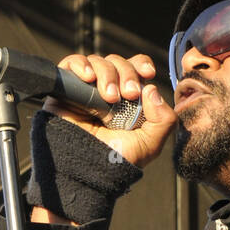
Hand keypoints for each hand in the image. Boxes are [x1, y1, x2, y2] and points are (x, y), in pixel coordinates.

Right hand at [43, 52, 177, 169]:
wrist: (86, 168)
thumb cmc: (115, 160)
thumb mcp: (149, 144)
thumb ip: (164, 120)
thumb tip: (152, 88)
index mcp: (128, 100)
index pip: (136, 68)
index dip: (141, 65)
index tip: (148, 73)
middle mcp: (108, 91)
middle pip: (119, 62)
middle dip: (127, 74)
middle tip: (128, 94)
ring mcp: (86, 89)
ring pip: (98, 61)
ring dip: (107, 74)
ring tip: (109, 98)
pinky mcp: (66, 88)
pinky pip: (71, 63)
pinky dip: (81, 65)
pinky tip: (88, 78)